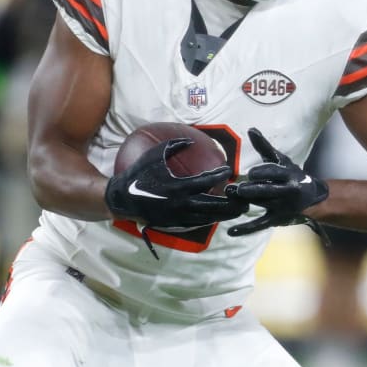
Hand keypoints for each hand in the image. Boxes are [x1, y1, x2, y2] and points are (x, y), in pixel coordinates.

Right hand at [104, 138, 243, 229]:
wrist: (121, 199)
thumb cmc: (138, 174)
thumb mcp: (154, 155)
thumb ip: (174, 145)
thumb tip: (191, 141)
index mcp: (177, 186)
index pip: (206, 181)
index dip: (220, 176)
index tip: (230, 171)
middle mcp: (180, 203)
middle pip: (213, 205)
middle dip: (231, 204)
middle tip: (245, 199)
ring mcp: (178, 216)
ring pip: (208, 218)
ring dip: (225, 214)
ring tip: (239, 210)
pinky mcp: (175, 224)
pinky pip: (198, 224)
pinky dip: (211, 220)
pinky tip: (220, 216)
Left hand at [225, 128, 328, 236]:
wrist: (313, 198)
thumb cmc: (292, 175)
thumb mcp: (282, 160)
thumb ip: (265, 147)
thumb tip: (250, 129)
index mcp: (289, 175)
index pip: (275, 173)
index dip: (264, 173)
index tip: (251, 173)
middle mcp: (288, 191)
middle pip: (268, 191)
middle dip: (253, 190)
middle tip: (237, 189)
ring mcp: (282, 207)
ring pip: (263, 205)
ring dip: (246, 205)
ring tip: (229, 202)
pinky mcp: (276, 220)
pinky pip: (260, 225)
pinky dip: (246, 229)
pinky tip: (232, 232)